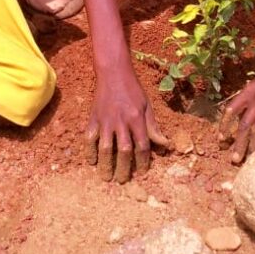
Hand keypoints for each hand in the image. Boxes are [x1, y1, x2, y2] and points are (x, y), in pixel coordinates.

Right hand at [85, 64, 169, 182]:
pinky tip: (92, 161)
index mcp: (137, 119)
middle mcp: (121, 121)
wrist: (113, 72)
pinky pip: (89, 138)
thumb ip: (153, 127)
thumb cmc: (132, 89)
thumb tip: (165, 145)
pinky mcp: (93, 118)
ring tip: (106, 177)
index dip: (143, 162)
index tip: (142, 172)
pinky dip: (89, 151)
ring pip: (105, 148)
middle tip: (122, 181)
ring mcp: (105, 120)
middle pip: (123, 151)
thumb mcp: (147, 106)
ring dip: (105, 165)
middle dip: (123, 169)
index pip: (142, 146)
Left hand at [219, 58, 254, 163]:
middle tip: (233, 159)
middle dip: (238, 144)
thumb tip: (246, 109)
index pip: (232, 110)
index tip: (221, 138)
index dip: (225, 125)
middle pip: (244, 126)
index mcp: (249, 91)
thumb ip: (252, 95)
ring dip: (252, 147)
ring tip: (248, 160)